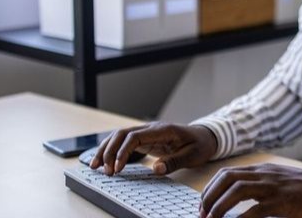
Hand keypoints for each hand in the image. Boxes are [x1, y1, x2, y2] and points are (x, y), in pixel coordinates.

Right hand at [88, 122, 217, 175]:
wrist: (206, 136)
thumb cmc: (200, 145)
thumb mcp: (193, 155)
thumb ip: (174, 161)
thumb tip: (156, 168)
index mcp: (162, 130)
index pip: (134, 137)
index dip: (122, 152)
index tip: (117, 168)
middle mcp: (150, 129)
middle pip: (121, 134)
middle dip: (109, 152)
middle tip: (105, 171)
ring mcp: (146, 133)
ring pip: (119, 137)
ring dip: (106, 150)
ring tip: (96, 167)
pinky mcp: (144, 139)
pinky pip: (123, 142)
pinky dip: (112, 151)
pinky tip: (104, 162)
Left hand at [200, 163, 301, 217]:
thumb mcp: (284, 183)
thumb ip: (264, 187)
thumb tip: (242, 203)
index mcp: (264, 170)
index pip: (228, 173)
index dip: (211, 188)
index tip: (204, 204)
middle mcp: (266, 175)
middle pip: (227, 179)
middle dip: (210, 196)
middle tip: (203, 214)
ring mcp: (274, 187)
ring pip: (236, 191)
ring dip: (219, 207)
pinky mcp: (283, 203)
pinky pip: (254, 210)